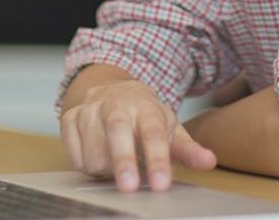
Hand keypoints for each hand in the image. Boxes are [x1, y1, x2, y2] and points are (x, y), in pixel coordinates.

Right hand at [60, 78, 216, 192]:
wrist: (112, 90)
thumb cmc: (144, 116)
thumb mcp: (169, 128)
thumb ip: (188, 149)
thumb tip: (209, 162)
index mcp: (145, 106)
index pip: (153, 133)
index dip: (157, 160)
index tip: (161, 184)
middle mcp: (115, 104)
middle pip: (118, 132)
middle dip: (123, 161)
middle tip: (130, 188)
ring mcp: (89, 110)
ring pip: (93, 151)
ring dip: (107, 170)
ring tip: (118, 165)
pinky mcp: (69, 119)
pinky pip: (74, 155)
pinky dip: (87, 165)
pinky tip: (98, 157)